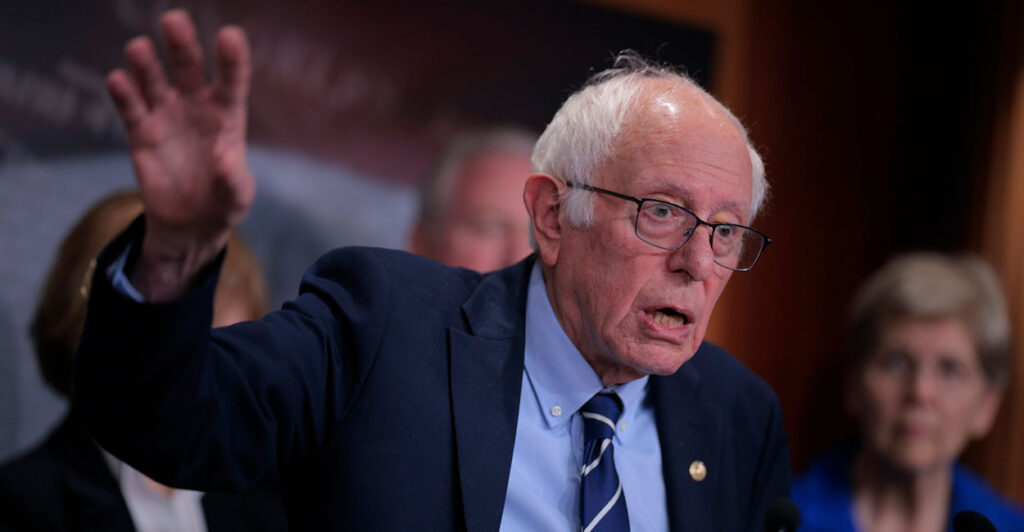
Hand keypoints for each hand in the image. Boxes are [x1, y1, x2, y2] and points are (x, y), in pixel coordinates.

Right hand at [107, 9, 252, 299]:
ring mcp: (167, 116)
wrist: (190, 225)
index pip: (232, 81)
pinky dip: (123, 94)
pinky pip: (130, 108)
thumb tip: (226, 159)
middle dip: (182, 45)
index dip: (232, 59)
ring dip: (146, 63)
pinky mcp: (141, 133)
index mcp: (228, 116)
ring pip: (154, 80)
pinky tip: (118, 80)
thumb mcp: (237, 197)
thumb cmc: (223, 205)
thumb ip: (235, 179)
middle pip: (189, 68)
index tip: (230, 35)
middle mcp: (196, 107)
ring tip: (138, 48)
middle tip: (174, 19)